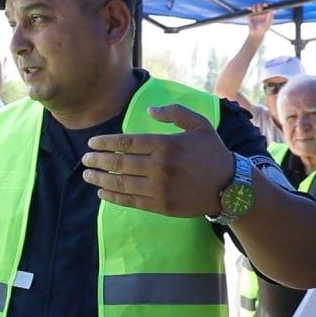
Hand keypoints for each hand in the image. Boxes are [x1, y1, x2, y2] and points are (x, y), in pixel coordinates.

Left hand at [81, 104, 233, 216]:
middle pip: (119, 163)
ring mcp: (159, 188)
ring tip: (88, 175)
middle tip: (85, 160)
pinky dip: (113, 197)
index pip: (126, 142)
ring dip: (100, 179)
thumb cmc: (212, 153)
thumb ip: (174, 113)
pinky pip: (131, 201)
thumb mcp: (199, 124)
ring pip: (121, 183)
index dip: (105, 143)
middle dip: (97, 161)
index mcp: (166, 145)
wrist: (231, 186)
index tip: (91, 143)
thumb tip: (150, 110)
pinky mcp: (161, 206)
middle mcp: (160, 167)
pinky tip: (102, 192)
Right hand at [247, 3, 272, 35]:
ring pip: (255, 5)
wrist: (256, 33)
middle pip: (260, 4)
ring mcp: (255, 13)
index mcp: (266, 13)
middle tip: (259, 10)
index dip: (266, 4)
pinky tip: (250, 9)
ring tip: (254, 11)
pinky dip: (249, 8)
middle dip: (260, 6)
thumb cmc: (264, 29)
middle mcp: (261, 12)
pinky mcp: (250, 15)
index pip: (267, 6)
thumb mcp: (268, 22)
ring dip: (254, 7)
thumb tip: (271, 8)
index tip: (265, 5)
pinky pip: (249, 9)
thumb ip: (270, 15)